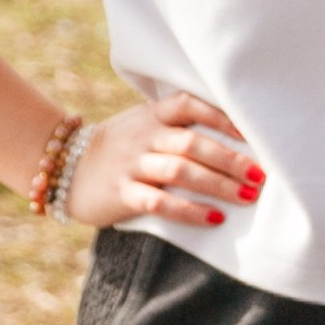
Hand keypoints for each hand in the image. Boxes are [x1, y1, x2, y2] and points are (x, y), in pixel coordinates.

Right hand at [69, 86, 264, 230]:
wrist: (64, 168)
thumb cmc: (119, 148)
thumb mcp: (142, 125)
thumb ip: (177, 126)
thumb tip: (234, 140)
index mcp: (151, 116)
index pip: (189, 105)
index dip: (222, 116)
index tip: (252, 133)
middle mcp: (143, 137)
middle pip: (192, 143)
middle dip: (230, 159)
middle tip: (260, 175)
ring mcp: (131, 165)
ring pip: (180, 171)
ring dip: (218, 184)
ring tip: (246, 196)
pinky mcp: (122, 194)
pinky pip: (160, 202)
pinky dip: (190, 211)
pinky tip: (214, 218)